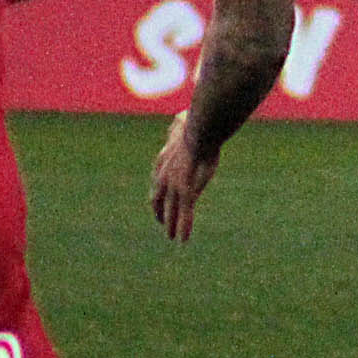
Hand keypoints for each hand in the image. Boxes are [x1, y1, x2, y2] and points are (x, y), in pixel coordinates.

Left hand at [151, 115, 219, 241]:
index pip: (157, 181)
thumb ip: (180, 125)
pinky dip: (183, 228)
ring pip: (171, 211)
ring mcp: (174, 185)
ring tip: (171, 238)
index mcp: (163, 161)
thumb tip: (180, 117)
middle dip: (160, 213)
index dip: (158, 193)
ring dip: (171, 226)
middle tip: (162, 223)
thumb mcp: (184, 123)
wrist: (200, 130)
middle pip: (158, 200)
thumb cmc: (196, 123)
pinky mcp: (186, 192)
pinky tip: (183, 240)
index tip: (159, 200)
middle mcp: (164, 176)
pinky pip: (184, 215)